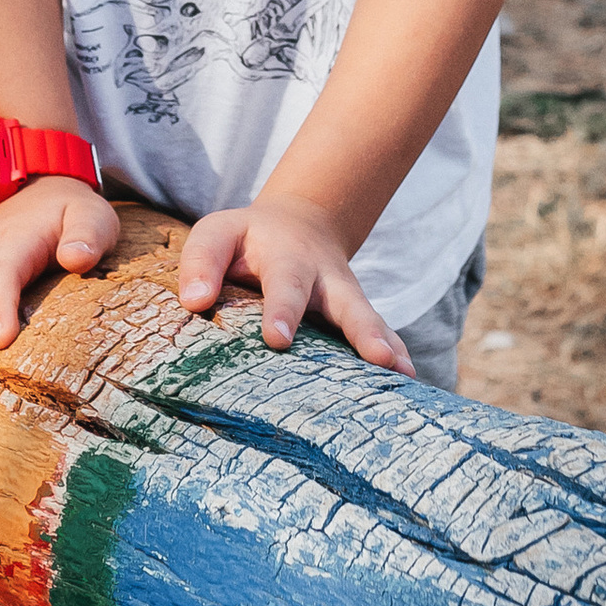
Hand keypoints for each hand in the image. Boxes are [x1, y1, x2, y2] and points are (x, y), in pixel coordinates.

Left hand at [175, 198, 413, 375]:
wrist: (298, 222)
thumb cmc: (247, 239)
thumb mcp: (218, 233)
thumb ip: (202, 262)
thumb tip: (194, 303)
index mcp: (287, 258)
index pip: (285, 285)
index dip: (283, 311)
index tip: (277, 340)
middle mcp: (325, 279)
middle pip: (347, 304)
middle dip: (361, 331)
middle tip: (378, 359)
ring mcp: (347, 298)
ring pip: (370, 320)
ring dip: (387, 346)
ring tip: (404, 373)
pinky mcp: (357, 315)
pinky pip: (381, 334)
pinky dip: (397, 354)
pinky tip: (411, 383)